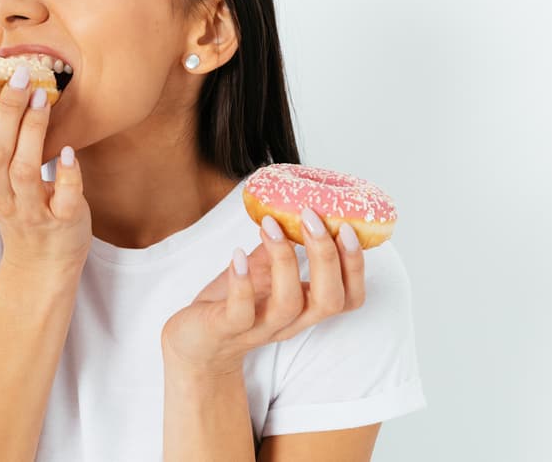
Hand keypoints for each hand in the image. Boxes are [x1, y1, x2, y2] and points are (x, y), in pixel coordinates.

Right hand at [0, 66, 92, 268]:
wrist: (45, 260)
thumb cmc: (20, 206)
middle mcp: (1, 199)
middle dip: (6, 111)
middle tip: (21, 76)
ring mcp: (31, 212)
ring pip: (24, 170)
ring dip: (33, 131)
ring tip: (42, 98)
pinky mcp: (63, 221)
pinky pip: (64, 198)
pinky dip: (67, 174)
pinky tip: (70, 151)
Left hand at [160, 209, 365, 377]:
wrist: (195, 344)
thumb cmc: (231, 304)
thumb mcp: (260, 272)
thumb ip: (278, 248)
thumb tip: (291, 208)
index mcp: (304, 308)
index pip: (349, 298)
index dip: (356, 266)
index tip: (348, 227)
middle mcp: (289, 322)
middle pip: (329, 300)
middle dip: (327, 257)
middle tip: (312, 217)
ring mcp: (259, 328)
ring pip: (288, 304)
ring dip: (283, 259)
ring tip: (270, 226)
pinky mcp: (227, 330)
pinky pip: (241, 312)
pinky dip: (241, 281)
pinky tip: (238, 254)